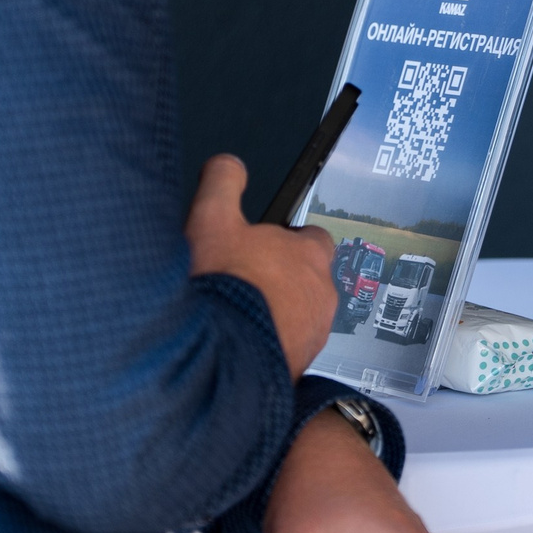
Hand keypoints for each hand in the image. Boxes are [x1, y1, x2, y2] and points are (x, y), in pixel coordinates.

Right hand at [184, 155, 336, 375]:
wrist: (215, 362)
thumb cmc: (220, 288)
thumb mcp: (211, 218)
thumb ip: (223, 182)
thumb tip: (228, 165)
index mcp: (310, 255)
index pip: (314, 238)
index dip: (287, 240)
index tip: (261, 245)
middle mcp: (321, 295)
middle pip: (305, 280)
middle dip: (279, 280)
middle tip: (241, 282)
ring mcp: (313, 336)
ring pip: (297, 318)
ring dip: (273, 315)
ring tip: (234, 316)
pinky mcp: (297, 367)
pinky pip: (285, 350)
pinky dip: (266, 346)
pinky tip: (235, 344)